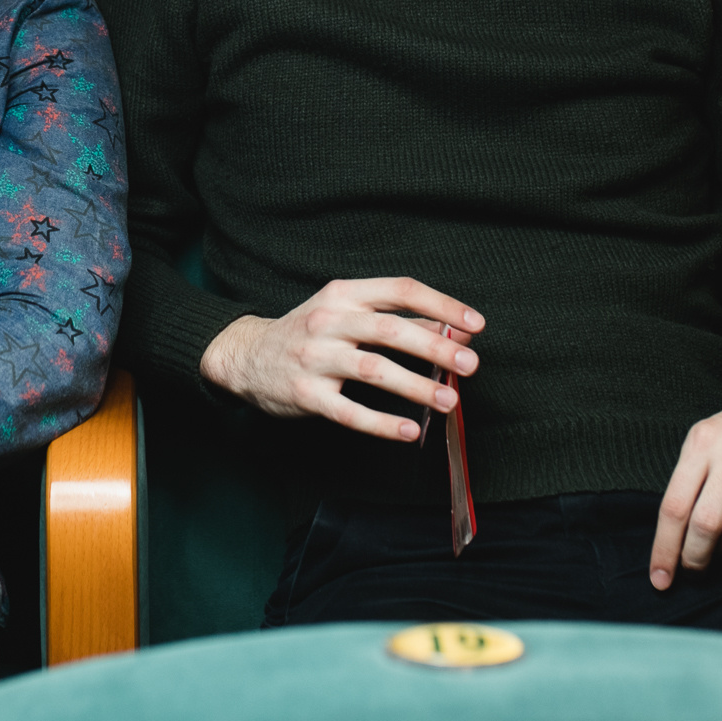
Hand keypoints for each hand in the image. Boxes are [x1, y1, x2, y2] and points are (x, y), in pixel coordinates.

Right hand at [199, 277, 483, 440]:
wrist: (246, 356)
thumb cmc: (308, 332)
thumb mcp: (346, 313)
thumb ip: (397, 319)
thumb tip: (453, 331)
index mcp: (344, 295)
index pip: (401, 290)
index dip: (442, 306)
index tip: (475, 324)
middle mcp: (329, 321)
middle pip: (391, 329)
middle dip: (436, 347)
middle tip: (470, 364)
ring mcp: (315, 358)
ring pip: (373, 369)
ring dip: (415, 386)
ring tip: (447, 401)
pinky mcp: (305, 394)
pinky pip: (348, 411)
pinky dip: (381, 423)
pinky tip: (408, 430)